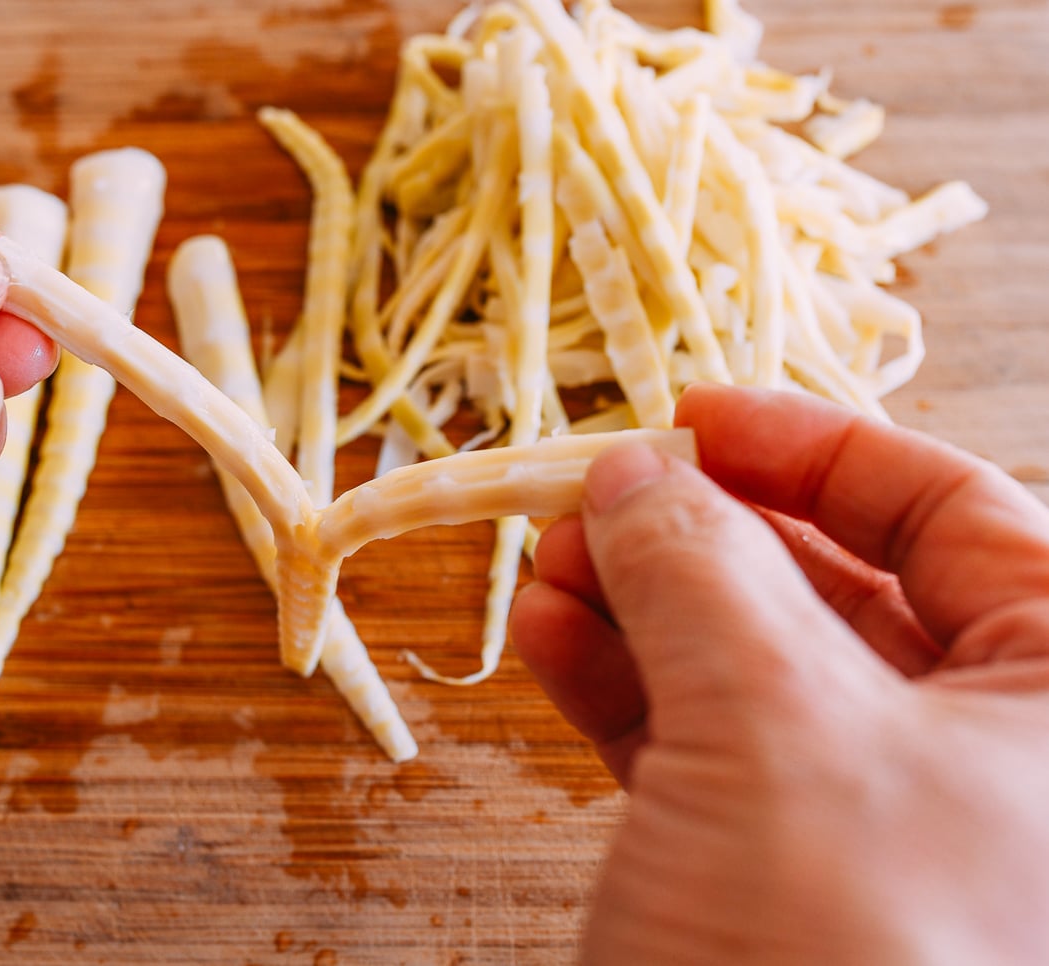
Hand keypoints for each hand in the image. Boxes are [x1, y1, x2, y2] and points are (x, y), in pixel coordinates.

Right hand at [511, 384, 1048, 963]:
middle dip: (700, 530)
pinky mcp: (774, 878)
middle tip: (589, 493)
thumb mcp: (776, 731)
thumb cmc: (839, 959)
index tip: (691, 413)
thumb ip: (702, 572)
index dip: (815, 447)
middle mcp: (988, 760)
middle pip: (835, 584)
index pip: (954, 514)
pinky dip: (622, 685)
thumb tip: (636, 472)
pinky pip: (701, 746)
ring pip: (750, 665)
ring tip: (542, 561)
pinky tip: (548, 636)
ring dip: (639, 601)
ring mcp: (872, 822)